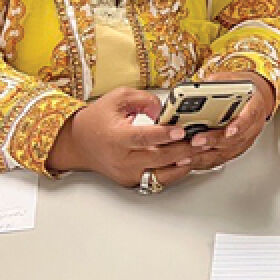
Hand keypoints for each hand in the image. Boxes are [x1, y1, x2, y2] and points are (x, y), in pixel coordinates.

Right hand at [46, 87, 195, 187]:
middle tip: (200, 140)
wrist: (79, 143)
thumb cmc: (97, 120)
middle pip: (157, 158)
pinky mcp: (131, 181)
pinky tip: (186, 161)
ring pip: (160, 174)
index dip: (164, 135)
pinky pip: (157, 179)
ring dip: (182, 164)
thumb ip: (144, 99)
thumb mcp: (119, 98)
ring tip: (198, 152)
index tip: (180, 130)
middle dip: (182, 150)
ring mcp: (127, 173)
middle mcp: (122, 159)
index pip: (143, 138)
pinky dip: (173, 171)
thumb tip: (166, 109)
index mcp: (116, 137)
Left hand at [185, 70, 276, 170]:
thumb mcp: (233, 78)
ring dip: (205, 155)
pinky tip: (190, 161)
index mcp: (255, 106)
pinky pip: (221, 158)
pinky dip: (204, 162)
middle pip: (234, 139)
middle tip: (196, 140)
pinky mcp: (235, 150)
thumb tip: (198, 86)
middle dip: (214, 141)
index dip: (240, 125)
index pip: (250, 117)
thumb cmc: (245, 90)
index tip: (229, 130)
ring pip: (226, 152)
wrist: (257, 100)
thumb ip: (217, 82)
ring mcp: (244, 140)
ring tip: (187, 155)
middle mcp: (252, 127)